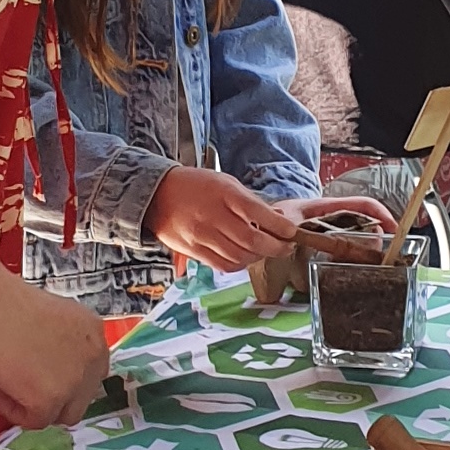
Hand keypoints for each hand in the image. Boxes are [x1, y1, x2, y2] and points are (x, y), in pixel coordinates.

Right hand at [0, 285, 111, 430]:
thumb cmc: (4, 304)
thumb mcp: (49, 318)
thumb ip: (60, 342)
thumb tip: (49, 364)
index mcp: (93, 332)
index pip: (92, 371)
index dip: (67, 379)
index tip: (45, 379)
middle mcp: (92, 358)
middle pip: (83, 396)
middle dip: (56, 398)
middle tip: (26, 389)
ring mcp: (75, 382)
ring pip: (63, 414)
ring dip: (37, 406)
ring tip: (6, 388)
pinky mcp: (50, 401)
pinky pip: (35, 421)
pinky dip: (12, 410)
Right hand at [146, 168, 305, 269]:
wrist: (157, 195)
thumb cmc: (195, 186)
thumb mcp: (226, 183)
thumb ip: (250, 202)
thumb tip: (277, 219)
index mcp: (224, 194)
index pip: (259, 214)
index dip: (280, 227)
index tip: (291, 232)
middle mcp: (213, 216)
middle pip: (252, 241)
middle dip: (276, 247)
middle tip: (285, 246)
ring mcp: (202, 236)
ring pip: (240, 257)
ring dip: (258, 257)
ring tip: (264, 250)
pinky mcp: (194, 251)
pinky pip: (223, 265)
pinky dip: (240, 264)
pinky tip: (244, 256)